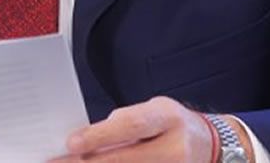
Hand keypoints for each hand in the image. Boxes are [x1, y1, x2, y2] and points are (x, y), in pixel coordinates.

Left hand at [58, 96, 213, 161]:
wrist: (210, 146)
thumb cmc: (173, 125)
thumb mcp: (153, 112)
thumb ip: (124, 124)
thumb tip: (87, 139)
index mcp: (168, 118)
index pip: (130, 126)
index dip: (99, 135)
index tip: (70, 143)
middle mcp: (174, 148)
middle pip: (125, 159)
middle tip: (58, 162)